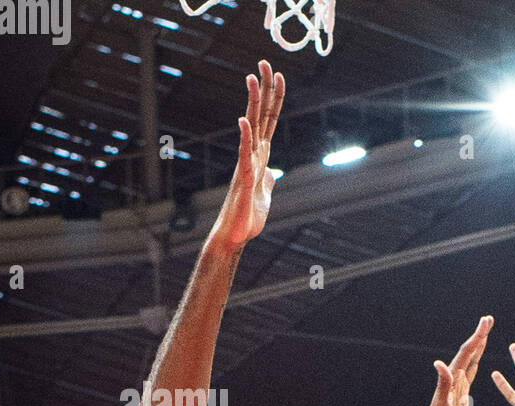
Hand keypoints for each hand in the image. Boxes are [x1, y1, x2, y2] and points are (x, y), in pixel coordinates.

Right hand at [209, 60, 284, 250]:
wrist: (236, 236)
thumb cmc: (248, 217)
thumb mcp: (265, 194)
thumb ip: (268, 179)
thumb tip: (272, 170)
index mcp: (259, 156)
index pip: (269, 121)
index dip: (275, 99)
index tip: (279, 76)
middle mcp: (252, 155)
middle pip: (260, 116)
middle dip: (264, 89)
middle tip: (266, 61)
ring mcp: (247, 164)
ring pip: (251, 128)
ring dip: (252, 103)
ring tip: (253, 78)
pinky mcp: (243, 179)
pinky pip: (244, 155)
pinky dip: (245, 137)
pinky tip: (243, 120)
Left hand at [416, 316, 492, 405]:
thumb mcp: (441, 405)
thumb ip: (442, 384)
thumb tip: (438, 363)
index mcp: (452, 378)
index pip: (467, 353)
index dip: (477, 336)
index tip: (487, 322)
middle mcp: (454, 378)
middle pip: (470, 352)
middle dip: (480, 335)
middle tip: (489, 319)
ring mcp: (458, 385)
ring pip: (471, 361)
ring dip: (478, 347)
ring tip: (486, 334)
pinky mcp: (460, 394)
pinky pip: (471, 374)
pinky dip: (476, 364)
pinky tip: (477, 363)